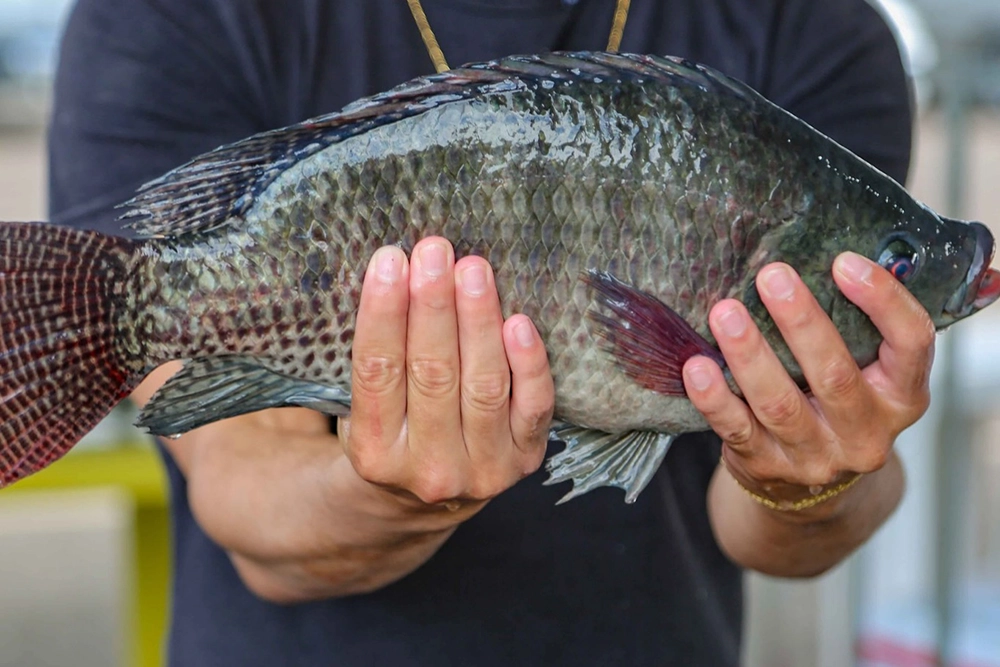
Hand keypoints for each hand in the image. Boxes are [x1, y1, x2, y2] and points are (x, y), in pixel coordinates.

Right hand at [339, 237, 553, 514]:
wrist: (426, 501)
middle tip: (434, 251)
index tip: (389, 260)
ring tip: (473, 270)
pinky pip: (533, 406)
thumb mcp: (358, 410)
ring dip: (479, 320)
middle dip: (434, 306)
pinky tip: (520, 323)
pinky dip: (529, 364)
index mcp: (374, 454)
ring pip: (483, 385)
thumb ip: (373, 358)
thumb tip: (389, 272)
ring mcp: (482, 468)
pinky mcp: (524, 459)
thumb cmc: (391, 434)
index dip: (384, 313)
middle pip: (432, 374)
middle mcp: (429, 468)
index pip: (377, 373)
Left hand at [682, 251, 932, 515]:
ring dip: (750, 354)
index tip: (843, 262)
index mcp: (903, 396)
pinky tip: (697, 368)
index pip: (911, 343)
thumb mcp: (865, 373)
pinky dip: (714, 398)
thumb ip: (852, 329)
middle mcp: (867, 432)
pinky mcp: (768, 467)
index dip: (884, 300)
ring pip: (780, 403)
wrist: (812, 490)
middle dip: (802, 323)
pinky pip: (737, 429)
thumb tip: (808, 257)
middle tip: (772, 276)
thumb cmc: (835, 404)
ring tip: (725, 313)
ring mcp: (817, 456)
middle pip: (835, 375)